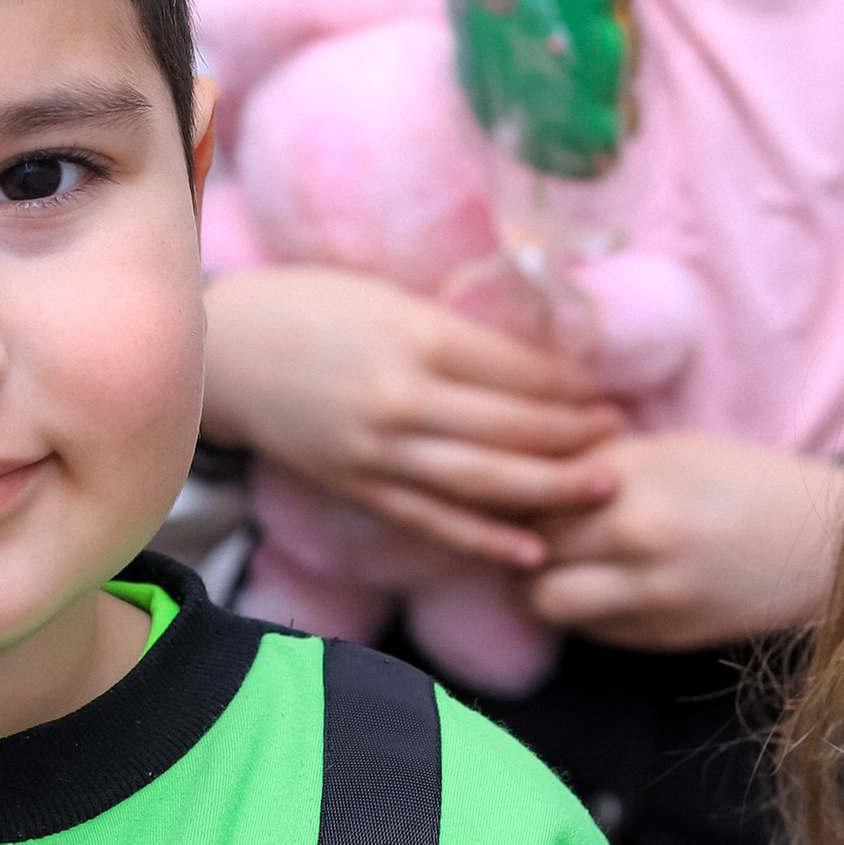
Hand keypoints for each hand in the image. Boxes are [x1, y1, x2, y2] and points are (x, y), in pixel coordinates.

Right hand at [202, 265, 618, 569]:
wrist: (222, 354)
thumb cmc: (307, 308)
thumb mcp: (386, 295)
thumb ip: (452, 329)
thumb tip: (531, 357)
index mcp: (416, 336)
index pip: (519, 371)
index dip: (571, 385)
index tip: (604, 391)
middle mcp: (403, 399)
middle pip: (514, 429)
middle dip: (576, 436)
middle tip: (620, 437)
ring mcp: (379, 451)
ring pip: (484, 480)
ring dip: (551, 488)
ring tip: (603, 486)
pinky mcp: (359, 487)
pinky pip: (433, 520)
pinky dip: (484, 539)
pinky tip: (530, 549)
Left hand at [527, 434, 843, 650]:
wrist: (824, 544)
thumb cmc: (744, 484)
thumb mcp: (671, 449)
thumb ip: (597, 463)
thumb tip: (525, 474)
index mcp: (634, 473)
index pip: (531, 487)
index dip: (517, 491)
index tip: (517, 490)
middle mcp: (635, 532)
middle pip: (529, 542)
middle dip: (521, 538)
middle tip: (527, 531)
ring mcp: (647, 590)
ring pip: (544, 598)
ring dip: (539, 584)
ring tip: (554, 567)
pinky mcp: (661, 635)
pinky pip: (587, 629)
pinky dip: (580, 612)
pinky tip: (597, 589)